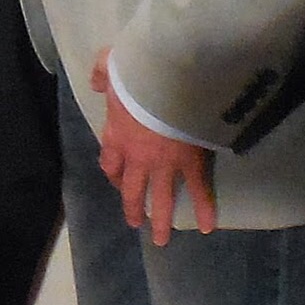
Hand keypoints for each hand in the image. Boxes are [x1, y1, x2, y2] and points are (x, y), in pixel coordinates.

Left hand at [91, 49, 215, 244]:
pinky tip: (209, 226)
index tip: (115, 179)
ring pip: (162, 198)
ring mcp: (166, 164)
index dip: (111, 173)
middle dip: (132, 208)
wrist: (168, 80)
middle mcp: (139, 157)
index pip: (109, 162)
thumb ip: (101, 74)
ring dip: (161, 220)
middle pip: (132, 189)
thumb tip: (95, 82)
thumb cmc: (136, 73)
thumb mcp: (110, 65)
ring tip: (161, 239)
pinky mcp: (191, 164)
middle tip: (136, 224)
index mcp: (117, 134)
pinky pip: (199, 190)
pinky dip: (205, 208)